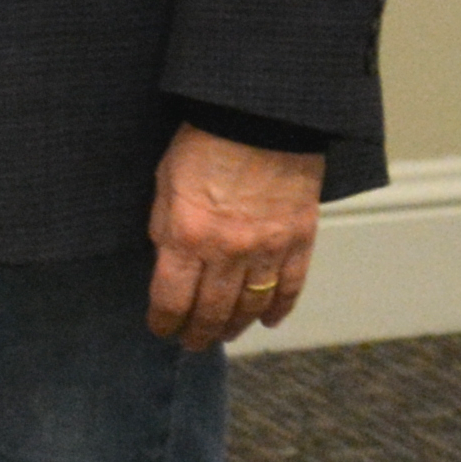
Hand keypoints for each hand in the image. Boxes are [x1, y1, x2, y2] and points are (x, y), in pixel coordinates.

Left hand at [148, 122, 320, 350]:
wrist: (260, 117)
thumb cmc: (203, 142)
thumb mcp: (165, 183)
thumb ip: (166, 228)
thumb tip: (167, 263)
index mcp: (186, 236)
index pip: (171, 298)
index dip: (164, 321)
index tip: (160, 329)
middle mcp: (227, 251)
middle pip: (211, 311)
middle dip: (198, 333)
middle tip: (191, 344)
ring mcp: (267, 248)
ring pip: (250, 305)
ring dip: (235, 326)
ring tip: (224, 335)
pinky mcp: (299, 240)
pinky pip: (290, 286)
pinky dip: (279, 308)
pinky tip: (267, 320)